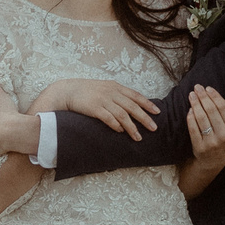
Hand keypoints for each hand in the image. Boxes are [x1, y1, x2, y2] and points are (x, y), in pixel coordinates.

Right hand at [37, 78, 160, 141]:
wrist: (67, 91)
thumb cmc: (86, 91)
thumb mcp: (104, 88)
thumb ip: (116, 95)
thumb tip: (130, 106)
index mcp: (115, 87)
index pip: (135, 95)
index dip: (147, 104)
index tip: (157, 112)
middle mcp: (111, 92)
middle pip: (132, 106)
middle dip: (145, 118)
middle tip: (154, 128)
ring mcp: (103, 100)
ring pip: (123, 115)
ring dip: (132, 127)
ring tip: (138, 137)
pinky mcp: (94, 108)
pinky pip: (109, 118)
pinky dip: (116, 126)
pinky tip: (121, 132)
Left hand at [186, 85, 224, 163]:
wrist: (216, 158)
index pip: (223, 108)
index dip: (215, 96)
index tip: (208, 88)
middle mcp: (224, 136)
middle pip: (211, 111)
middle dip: (203, 97)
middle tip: (197, 87)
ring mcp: (211, 143)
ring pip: (201, 118)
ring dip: (195, 104)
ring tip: (191, 95)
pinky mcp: (199, 147)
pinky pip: (193, 129)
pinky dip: (190, 117)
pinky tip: (190, 109)